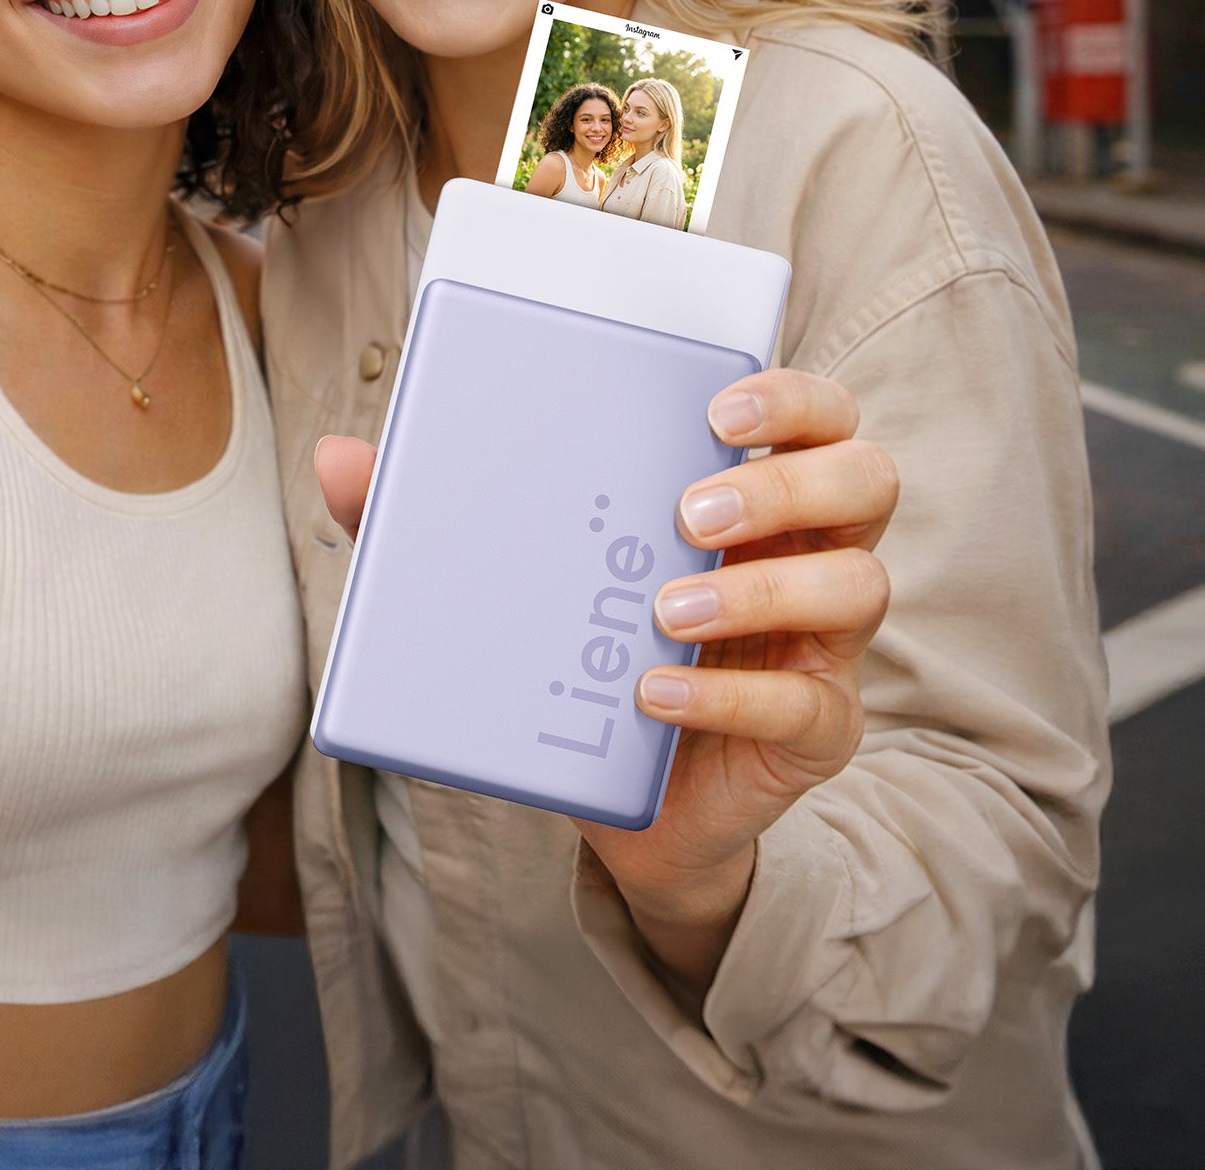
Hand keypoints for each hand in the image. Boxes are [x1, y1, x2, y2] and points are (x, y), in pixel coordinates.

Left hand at [314, 367, 895, 989]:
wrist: (628, 807)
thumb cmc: (587, 653)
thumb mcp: (526, 577)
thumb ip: (438, 516)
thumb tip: (338, 459)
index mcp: (754, 493)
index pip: (821, 416)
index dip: (792, 398)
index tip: (718, 407)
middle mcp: (809, 554)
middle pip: (866, 483)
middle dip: (785, 486)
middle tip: (687, 510)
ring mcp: (823, 645)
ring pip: (858, 587)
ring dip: (759, 592)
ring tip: (665, 609)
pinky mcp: (815, 732)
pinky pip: (805, 705)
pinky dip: (725, 698)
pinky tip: (652, 697)